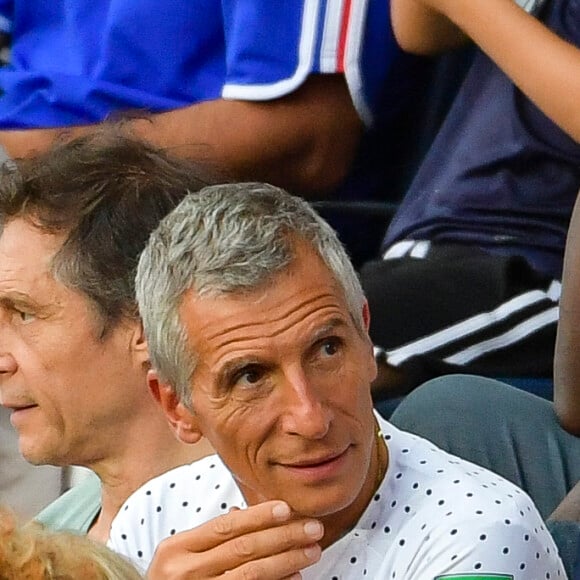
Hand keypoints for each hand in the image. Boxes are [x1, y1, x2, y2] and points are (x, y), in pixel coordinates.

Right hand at [146, 501, 322, 579]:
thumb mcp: (181, 555)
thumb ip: (211, 536)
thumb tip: (250, 513)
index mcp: (176, 548)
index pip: (226, 526)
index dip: (259, 516)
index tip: (287, 508)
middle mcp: (184, 572)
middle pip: (244, 548)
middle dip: (284, 535)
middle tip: (313, 528)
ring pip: (252, 574)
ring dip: (287, 560)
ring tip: (312, 550)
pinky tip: (296, 576)